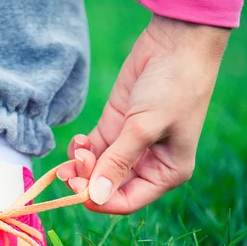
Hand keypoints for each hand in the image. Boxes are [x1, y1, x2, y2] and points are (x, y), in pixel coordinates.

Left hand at [58, 14, 229, 213]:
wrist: (175, 44)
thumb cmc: (172, 88)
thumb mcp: (143, 127)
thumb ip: (118, 162)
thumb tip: (96, 197)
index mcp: (166, 172)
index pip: (126, 201)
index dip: (99, 200)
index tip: (76, 189)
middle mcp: (147, 164)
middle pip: (107, 186)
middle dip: (87, 180)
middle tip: (71, 169)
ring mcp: (128, 145)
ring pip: (96, 168)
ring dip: (81, 165)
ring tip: (78, 149)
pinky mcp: (114, 126)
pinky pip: (92, 148)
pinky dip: (81, 149)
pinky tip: (78, 139)